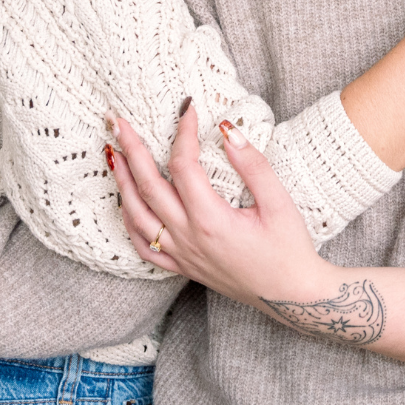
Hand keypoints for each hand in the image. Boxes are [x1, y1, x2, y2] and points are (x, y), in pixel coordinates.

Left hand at [110, 106, 325, 308]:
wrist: (290, 295)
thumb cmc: (289, 248)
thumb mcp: (279, 202)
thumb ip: (253, 164)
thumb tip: (227, 130)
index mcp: (211, 219)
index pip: (184, 165)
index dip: (183, 133)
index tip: (187, 108)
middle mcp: (188, 238)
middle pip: (149, 187)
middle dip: (132, 150)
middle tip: (118, 121)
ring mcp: (181, 255)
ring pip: (136, 216)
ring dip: (122, 182)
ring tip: (114, 154)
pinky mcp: (182, 267)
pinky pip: (143, 245)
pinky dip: (129, 220)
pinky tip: (126, 203)